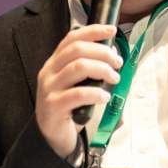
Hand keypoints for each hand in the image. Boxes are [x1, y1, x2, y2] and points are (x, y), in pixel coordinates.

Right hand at [35, 24, 122, 156]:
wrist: (50, 136)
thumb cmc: (68, 106)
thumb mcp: (76, 83)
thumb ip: (89, 66)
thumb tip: (111, 51)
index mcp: (54, 62)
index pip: (72, 38)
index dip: (93, 31)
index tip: (112, 30)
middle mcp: (49, 71)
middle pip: (77, 50)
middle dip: (103, 52)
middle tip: (118, 62)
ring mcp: (49, 88)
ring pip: (78, 67)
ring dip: (102, 70)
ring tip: (114, 78)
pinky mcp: (54, 106)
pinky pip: (78, 94)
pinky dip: (96, 93)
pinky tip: (105, 97)